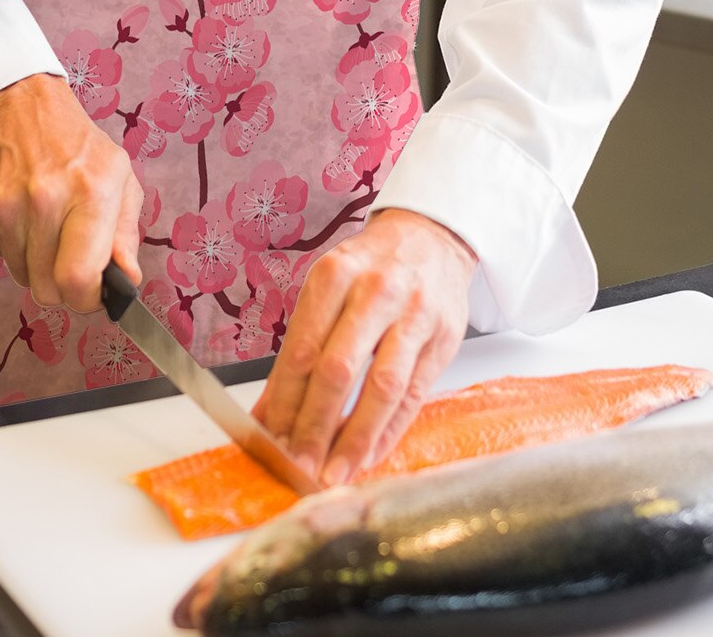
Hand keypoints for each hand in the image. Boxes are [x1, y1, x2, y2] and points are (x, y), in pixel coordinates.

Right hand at [0, 73, 142, 311]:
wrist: (19, 106)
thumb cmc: (78, 144)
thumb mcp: (120, 178)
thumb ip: (125, 234)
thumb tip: (126, 280)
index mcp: (90, 192)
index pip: (78, 277)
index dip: (87, 299)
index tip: (94, 292)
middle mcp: (45, 199)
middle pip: (47, 288)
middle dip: (64, 288)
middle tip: (72, 263)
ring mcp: (6, 205)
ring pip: (22, 277)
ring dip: (38, 266)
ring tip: (49, 231)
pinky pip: (0, 257)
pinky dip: (16, 249)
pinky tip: (26, 219)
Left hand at [252, 208, 476, 485]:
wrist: (430, 238)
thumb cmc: (369, 269)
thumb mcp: (328, 289)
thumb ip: (300, 348)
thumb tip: (268, 414)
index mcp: (335, 275)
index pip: (302, 348)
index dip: (285, 400)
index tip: (270, 438)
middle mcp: (375, 291)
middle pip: (338, 369)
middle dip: (315, 425)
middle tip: (298, 465)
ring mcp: (415, 314)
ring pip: (381, 387)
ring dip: (354, 438)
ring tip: (333, 474)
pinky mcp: (444, 338)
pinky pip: (414, 395)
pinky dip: (388, 431)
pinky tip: (369, 455)